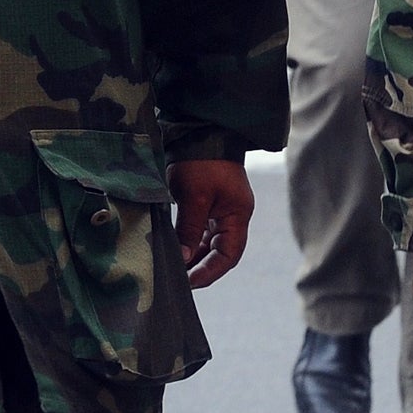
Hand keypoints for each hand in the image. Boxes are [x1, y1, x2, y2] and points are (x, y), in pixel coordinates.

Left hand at [170, 159, 253, 288]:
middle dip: (200, 267)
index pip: (228, 256)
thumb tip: (183, 260)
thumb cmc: (201, 161)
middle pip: (219, 252)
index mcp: (238, 216)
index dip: (210, 272)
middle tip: (177, 280)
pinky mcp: (207, 203)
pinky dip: (188, 242)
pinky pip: (199, 230)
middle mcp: (232, 216)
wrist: (199, 129)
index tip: (189, 283)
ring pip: (208, 243)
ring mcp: (220, 209)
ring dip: (192, 256)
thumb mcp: (194, 197)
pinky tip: (174, 250)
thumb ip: (189, 230)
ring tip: (173, 269)